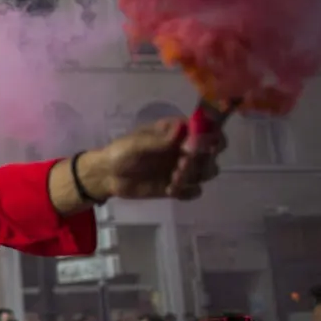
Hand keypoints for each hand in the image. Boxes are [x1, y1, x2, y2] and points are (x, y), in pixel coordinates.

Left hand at [99, 118, 225, 200]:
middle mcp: (185, 148)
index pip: (208, 129)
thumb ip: (159, 140)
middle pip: (212, 153)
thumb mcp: (136, 143)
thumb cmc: (121, 152)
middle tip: (180, 166)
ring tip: (172, 180)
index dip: (208, 138)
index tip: (191, 147)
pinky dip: (187, 192)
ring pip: (207, 172)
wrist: (108, 176)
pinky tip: (169, 190)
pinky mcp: (178, 186)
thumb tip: (181, 128)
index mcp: (178, 131)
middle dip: (200, 160)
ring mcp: (183, 168)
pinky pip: (196, 191)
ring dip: (194, 176)